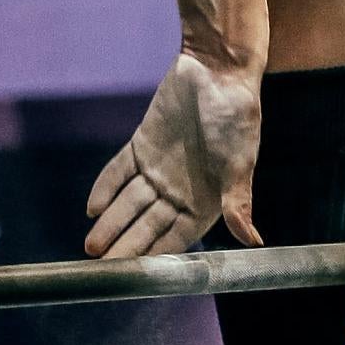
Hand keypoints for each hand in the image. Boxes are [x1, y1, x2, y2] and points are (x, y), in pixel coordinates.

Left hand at [84, 53, 262, 258]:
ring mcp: (160, 167)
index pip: (177, 237)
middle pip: (148, 224)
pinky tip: (92, 208)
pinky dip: (106, 187)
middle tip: (102, 267)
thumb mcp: (239, 162)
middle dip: (126, 245)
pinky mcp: (144, 143)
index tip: (137, 277)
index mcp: (208, 200)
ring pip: (130, 202)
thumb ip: (238, 202)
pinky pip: (120, 170)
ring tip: (91, 247)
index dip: (157, 256)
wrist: (219, 68)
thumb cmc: (238, 116)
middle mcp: (181, 189)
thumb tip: (253, 242)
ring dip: (111, 223)